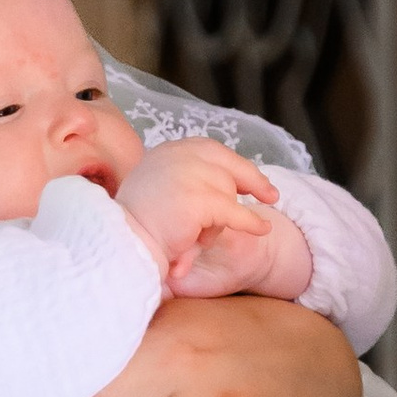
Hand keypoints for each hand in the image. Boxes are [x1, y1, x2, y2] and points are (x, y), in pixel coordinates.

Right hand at [115, 138, 291, 292]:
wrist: (125, 246)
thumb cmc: (137, 229)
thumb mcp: (159, 192)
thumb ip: (185, 181)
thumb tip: (225, 183)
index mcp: (167, 152)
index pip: (211, 151)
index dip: (236, 165)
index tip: (255, 180)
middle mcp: (178, 155)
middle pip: (227, 167)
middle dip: (251, 181)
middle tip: (272, 195)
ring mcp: (189, 175)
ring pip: (228, 194)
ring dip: (220, 219)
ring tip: (195, 239)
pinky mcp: (199, 200)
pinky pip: (234, 212)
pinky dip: (249, 222)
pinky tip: (262, 229)